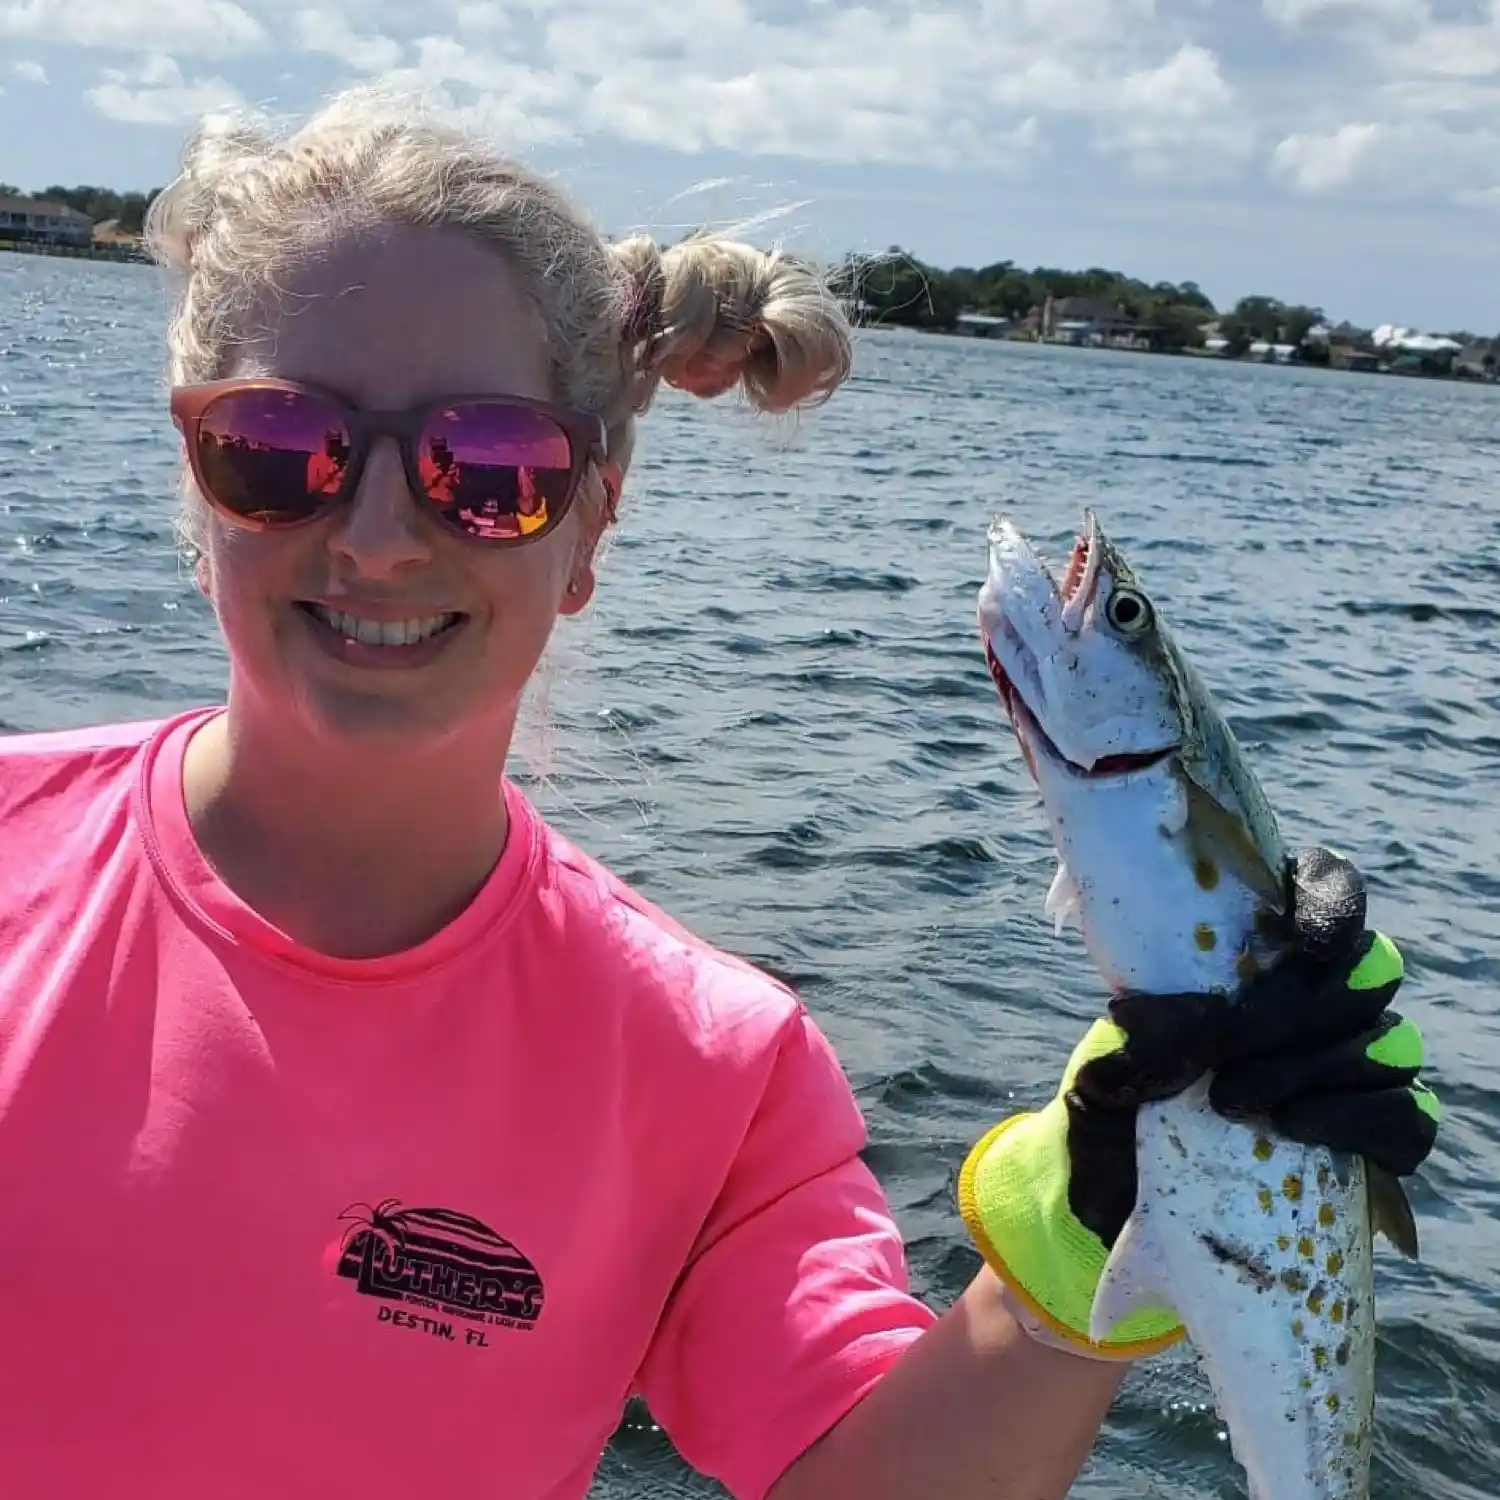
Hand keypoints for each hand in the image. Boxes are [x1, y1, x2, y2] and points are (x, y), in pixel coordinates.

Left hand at [1076, 846, 1441, 1179]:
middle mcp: (1329, 991)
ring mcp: (1364, 1059)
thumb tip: (1125, 1035)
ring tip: (1232, 1101)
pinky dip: (1358, 1118)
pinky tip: (1295, 1127)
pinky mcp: (1384, 1126)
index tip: (1305, 942)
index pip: (1333, 888)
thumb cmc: (1123, 1100)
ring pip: (1386, 1041)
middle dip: (1290, 1013)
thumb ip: (1121, 1046)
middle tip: (1219, 1055)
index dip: (1334, 903)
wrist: (1128, 1183)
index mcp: (1265, 944)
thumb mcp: (1108, 1067)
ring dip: (1311, 1068)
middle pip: (1365, 971)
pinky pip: (1409, 1114)